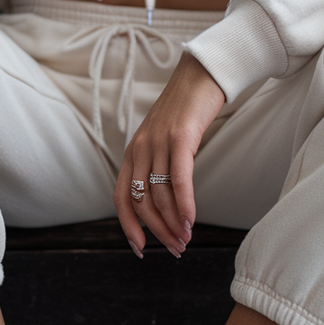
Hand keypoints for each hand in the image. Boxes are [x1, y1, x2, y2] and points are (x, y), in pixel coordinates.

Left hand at [114, 53, 225, 257]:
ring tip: (186, 240)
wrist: (201, 75)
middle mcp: (140, 149)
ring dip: (173, 223)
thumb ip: (160, 166)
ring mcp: (158, 143)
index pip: (122, 198)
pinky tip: (191, 222)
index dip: (129, 227)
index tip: (141, 249)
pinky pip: (179, 180)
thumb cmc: (187, 111)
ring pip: (160, 195)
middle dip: (158, 231)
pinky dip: (184, 205)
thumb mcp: (165, 140)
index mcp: (133, 152)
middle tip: (175, 250)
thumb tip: (167, 201)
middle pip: (142, 203)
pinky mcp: (180, 138)